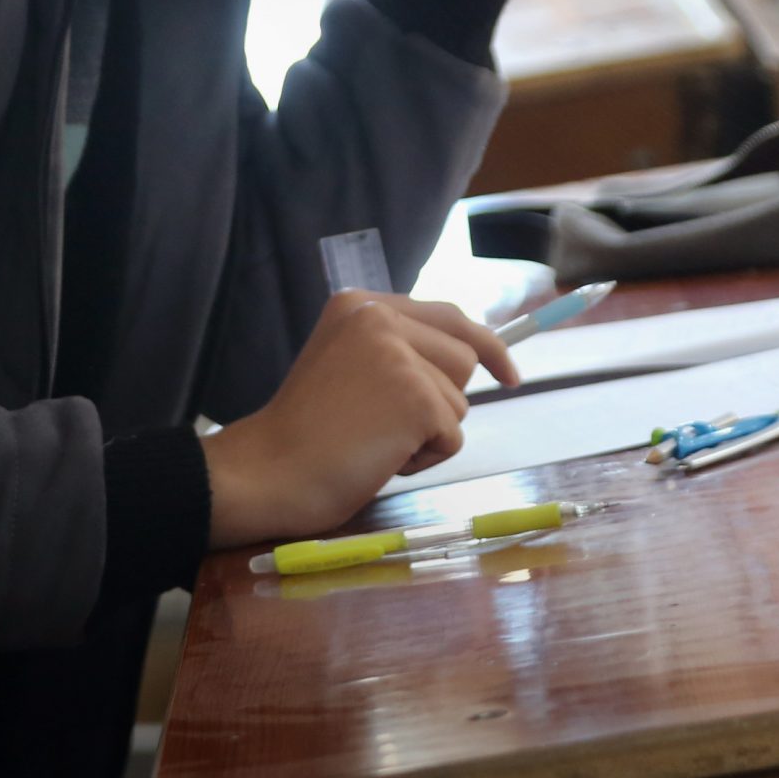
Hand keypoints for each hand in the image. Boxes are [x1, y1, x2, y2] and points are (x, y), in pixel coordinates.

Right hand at [201, 292, 519, 548]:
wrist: (270, 471)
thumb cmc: (305, 433)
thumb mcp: (347, 366)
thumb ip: (395, 351)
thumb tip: (474, 359)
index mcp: (360, 305)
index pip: (448, 316)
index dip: (485, 345)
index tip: (508, 373)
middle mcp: (381, 318)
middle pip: (464, 357)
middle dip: (442, 399)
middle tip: (389, 425)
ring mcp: (399, 356)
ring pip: (460, 401)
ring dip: (427, 433)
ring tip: (373, 440)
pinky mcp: (416, 398)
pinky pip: (453, 436)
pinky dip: (424, 458)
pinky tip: (379, 457)